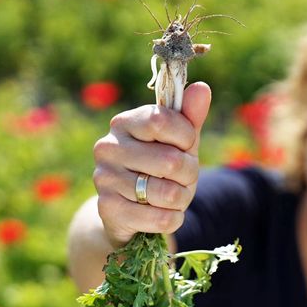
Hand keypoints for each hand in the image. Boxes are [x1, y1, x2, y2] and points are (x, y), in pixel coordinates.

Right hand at [93, 82, 211, 248]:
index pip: (162, 121)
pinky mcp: (107, 209)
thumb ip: (190, 117)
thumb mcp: (179, 142)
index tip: (187, 145)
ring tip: (173, 196)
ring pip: (168, 193)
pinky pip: (159, 218)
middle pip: (170, 161)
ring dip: (182, 198)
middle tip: (183, 177)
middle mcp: (108, 147)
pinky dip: (173, 219)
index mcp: (124, 122)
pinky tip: (165, 214)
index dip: (186, 136)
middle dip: (189, 173)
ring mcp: (104, 178)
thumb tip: (201, 88)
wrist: (129, 211)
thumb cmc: (159, 168)